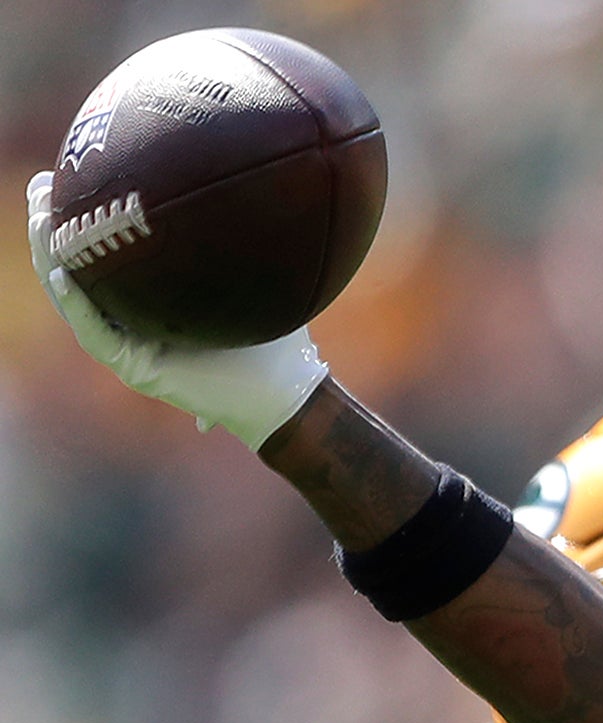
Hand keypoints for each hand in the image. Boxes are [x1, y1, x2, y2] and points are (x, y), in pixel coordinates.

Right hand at [24, 172, 326, 445]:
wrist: (290, 391)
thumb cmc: (276, 335)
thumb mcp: (255, 275)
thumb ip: (240, 236)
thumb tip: (246, 178)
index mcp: (147, 300)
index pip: (98, 255)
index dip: (75, 219)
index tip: (60, 176)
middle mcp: (130, 319)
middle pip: (71, 269)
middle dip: (48, 228)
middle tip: (38, 186)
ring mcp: (130, 345)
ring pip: (71, 299)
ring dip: (50, 259)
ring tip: (40, 218)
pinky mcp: (137, 369)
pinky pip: (97, 334)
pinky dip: (77, 305)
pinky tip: (62, 275)